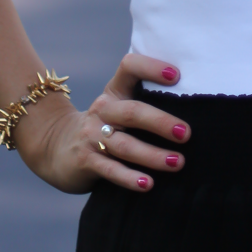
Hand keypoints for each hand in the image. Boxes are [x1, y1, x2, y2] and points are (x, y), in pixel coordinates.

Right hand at [14, 53, 190, 194]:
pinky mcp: (85, 160)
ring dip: (153, 155)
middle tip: (186, 134)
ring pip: (125, 145)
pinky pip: (110, 169)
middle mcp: (103, 109)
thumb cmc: (105, 126)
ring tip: (178, 163)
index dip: (151, 68)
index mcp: (115, 90)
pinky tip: (147, 184)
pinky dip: (130, 178)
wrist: (56, 147)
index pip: (130, 67)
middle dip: (161, 122)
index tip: (177, 76)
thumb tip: (196, 110)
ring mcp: (92, 135)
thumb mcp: (119, 108)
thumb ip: (145, 104)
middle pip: (133, 112)